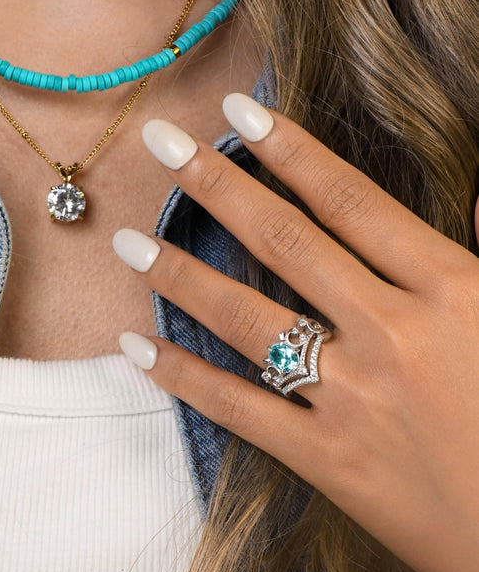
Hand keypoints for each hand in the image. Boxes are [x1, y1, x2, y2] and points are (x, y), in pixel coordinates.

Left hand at [112, 94, 478, 571]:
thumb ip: (456, 264)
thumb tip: (402, 227)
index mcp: (452, 291)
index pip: (351, 201)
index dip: (291, 151)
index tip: (239, 112)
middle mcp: (393, 334)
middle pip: (285, 241)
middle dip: (218, 186)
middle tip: (161, 144)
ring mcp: (353, 398)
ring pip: (247, 318)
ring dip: (180, 275)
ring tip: (127, 241)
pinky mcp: (329, 459)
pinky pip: (239, 409)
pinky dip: (183, 377)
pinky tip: (136, 348)